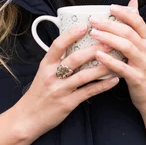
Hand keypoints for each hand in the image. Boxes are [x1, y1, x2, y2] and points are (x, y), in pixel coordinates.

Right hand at [14, 24, 119, 138]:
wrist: (27, 118)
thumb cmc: (38, 93)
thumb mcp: (43, 73)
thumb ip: (57, 61)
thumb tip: (74, 44)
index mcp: (46, 65)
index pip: (58, 45)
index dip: (71, 35)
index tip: (85, 26)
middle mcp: (52, 75)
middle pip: (74, 59)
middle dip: (94, 50)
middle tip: (110, 42)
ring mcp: (60, 90)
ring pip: (84, 76)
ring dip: (102, 67)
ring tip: (118, 60)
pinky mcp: (68, 103)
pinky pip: (88, 92)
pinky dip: (103, 85)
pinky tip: (114, 80)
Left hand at [89, 0, 145, 116]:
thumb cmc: (142, 69)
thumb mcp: (142, 47)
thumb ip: (135, 26)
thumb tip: (133, 2)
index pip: (138, 21)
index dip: (124, 12)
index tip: (110, 7)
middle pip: (129, 32)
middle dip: (110, 24)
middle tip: (93, 20)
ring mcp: (143, 64)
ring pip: (127, 47)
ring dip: (109, 38)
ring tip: (93, 34)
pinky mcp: (137, 78)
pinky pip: (122, 67)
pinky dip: (110, 61)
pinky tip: (98, 55)